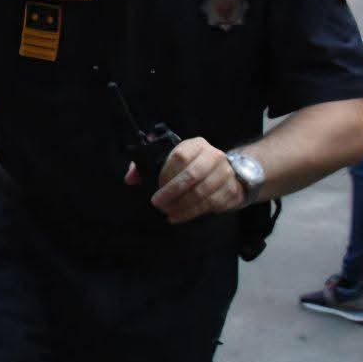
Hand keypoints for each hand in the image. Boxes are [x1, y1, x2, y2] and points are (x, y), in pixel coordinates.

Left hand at [125, 137, 244, 223]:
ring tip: (168, 212)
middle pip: (192, 175)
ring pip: (202, 193)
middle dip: (172, 192)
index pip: (180, 156)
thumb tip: (130, 179)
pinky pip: (211, 204)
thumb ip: (146, 166)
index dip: (166, 173)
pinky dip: (192, 212)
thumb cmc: (189, 166)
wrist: (225, 172)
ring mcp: (226, 173)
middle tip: (158, 204)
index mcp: (196, 145)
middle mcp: (214, 156)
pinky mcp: (232, 189)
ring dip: (182, 206)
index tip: (156, 185)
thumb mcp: (168, 160)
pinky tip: (179, 216)